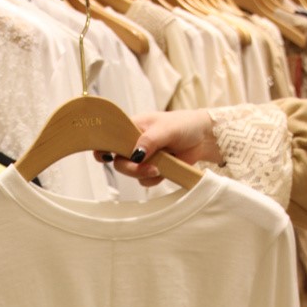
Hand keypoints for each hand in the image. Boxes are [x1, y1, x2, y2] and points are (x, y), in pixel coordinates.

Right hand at [94, 109, 220, 186]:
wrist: (203, 138)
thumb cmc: (184, 125)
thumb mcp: (166, 128)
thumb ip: (150, 140)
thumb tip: (135, 155)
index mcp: (133, 127)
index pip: (111, 136)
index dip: (103, 147)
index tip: (105, 156)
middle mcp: (134, 143)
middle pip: (119, 161)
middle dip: (131, 168)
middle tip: (146, 167)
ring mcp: (143, 158)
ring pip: (132, 173)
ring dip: (144, 174)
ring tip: (161, 166)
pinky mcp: (153, 169)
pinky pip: (145, 181)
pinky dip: (155, 179)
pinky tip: (166, 168)